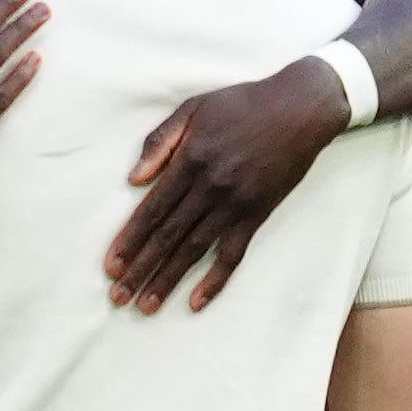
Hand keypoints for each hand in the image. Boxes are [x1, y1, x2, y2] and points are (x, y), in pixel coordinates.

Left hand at [105, 55, 348, 313]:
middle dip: (140, 269)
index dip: (128, 241)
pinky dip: (215, 280)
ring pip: (194, 250)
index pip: (151, 211)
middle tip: (117, 297)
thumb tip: (132, 179)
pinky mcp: (257, 214)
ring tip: (146, 306)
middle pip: (167, 237)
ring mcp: (235, 204)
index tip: (110, 266)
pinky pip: (233, 254)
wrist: (301, 108)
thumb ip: (160, 141)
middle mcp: (209, 187)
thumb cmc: (242, 104)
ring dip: (168, 280)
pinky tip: (196, 302)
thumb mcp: (193, 108)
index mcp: (189, 161)